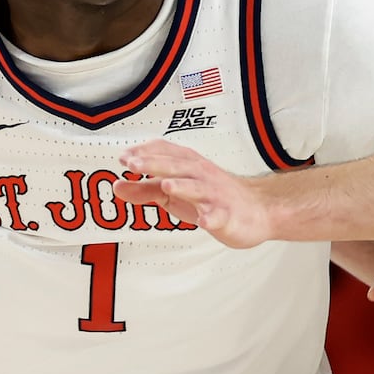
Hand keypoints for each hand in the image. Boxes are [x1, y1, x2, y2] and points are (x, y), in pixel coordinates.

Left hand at [115, 140, 270, 248]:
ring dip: (182, 185)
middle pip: (177, 166)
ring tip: (166, 185)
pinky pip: (219, 215)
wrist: (256, 210)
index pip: (165, 152)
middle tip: (133, 165)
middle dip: (155, 164)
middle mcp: (201, 175)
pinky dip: (212, 217)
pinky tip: (204, 221)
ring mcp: (215, 195)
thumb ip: (145, 189)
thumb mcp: (174, 193)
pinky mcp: (227, 215)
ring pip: (197, 188)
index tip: (124, 157)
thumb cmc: (210, 197)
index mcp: (188, 166)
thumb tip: (117, 186)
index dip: (144, 153)